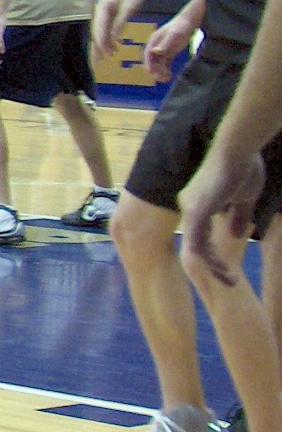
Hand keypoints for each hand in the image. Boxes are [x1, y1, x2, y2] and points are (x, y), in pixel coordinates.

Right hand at [92, 0, 142, 59]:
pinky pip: (105, 29)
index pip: (99, 27)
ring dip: (103, 43)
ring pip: (100, 31)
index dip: (101, 41)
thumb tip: (114, 39)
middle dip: (98, 45)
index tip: (106, 53)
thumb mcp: (129, 9)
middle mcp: (99, 10)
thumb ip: (120, 23)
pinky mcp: (107, 15)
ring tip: (109, 55)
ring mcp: (102, 13)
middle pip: (96, 31)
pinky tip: (114, 46)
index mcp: (102, 7)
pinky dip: (108, 38)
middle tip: (99, 60)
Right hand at [145, 13, 194, 79]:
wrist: (190, 21)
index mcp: (154, 41)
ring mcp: (162, 49)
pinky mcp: (169, 52)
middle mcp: (156, 46)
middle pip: (152, 60)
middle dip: (155, 70)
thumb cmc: (181, 26)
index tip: (150, 72)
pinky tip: (170, 75)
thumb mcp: (174, 34)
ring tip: (166, 79)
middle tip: (161, 79)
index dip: (148, 63)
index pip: (148, 54)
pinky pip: (165, 63)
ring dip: (160, 71)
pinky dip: (166, 70)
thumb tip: (155, 51)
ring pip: (158, 63)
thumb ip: (165, 43)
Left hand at [178, 146, 263, 285]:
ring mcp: (190, 210)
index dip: (214, 253)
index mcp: (197, 202)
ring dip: (214, 268)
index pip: (202, 234)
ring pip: (197, 249)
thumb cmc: (243, 167)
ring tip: (231, 281)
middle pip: (197, 245)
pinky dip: (210, 261)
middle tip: (230, 281)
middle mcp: (189, 207)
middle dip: (213, 266)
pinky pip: (198, 245)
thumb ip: (237, 216)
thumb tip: (235, 235)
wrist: (238, 150)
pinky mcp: (197, 212)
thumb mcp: (243, 197)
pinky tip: (224, 271)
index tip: (229, 268)